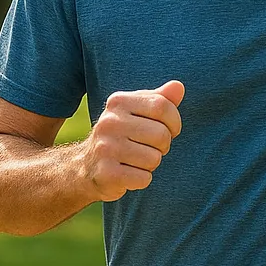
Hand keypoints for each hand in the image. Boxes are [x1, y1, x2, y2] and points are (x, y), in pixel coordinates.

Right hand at [81, 80, 184, 200]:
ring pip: (154, 158)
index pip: (162, 106)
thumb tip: (178, 86)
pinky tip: (128, 173)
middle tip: (148, 148)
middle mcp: (109, 122)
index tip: (169, 130)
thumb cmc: (121, 136)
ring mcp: (106, 148)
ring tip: (135, 160)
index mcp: (118, 102)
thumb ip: (159, 99)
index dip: (174, 122)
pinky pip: (144, 178)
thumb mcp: (137, 112)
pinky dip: (142, 179)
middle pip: (161, 134)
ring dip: (151, 164)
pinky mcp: (106, 173)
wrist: (87, 166)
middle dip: (163, 146)